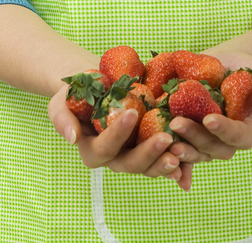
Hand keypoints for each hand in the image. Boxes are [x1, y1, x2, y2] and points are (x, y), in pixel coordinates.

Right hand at [48, 82, 204, 190]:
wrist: (97, 84)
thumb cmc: (76, 92)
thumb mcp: (60, 101)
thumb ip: (62, 119)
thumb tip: (72, 138)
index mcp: (92, 150)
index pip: (104, 147)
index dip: (118, 133)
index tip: (132, 112)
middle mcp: (114, 158)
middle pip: (131, 164)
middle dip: (148, 153)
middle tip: (165, 137)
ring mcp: (134, 154)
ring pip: (150, 166)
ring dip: (166, 161)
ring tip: (181, 150)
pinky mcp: (150, 147)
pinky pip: (164, 158)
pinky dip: (179, 162)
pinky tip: (190, 155)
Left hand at [167, 46, 251, 163]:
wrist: (223, 64)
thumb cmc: (245, 67)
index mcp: (244, 131)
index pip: (236, 136)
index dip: (223, 130)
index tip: (209, 119)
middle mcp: (224, 142)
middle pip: (211, 147)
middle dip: (194, 138)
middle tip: (176, 124)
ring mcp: (205, 141)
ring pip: (193, 152)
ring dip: (179, 148)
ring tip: (163, 138)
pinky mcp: (188, 136)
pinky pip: (179, 150)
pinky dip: (169, 156)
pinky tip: (155, 150)